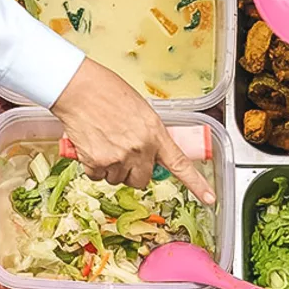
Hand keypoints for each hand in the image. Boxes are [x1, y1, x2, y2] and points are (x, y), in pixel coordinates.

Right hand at [51, 60, 215, 203]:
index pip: (180, 164)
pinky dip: (93, 167)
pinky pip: (97, 177)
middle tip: (121, 152)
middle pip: (141, 180)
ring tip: (103, 142)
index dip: (196, 184)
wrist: (78, 89)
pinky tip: (90, 146)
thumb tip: (149, 154)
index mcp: (155, 133)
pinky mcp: (97, 163)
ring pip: (117, 179)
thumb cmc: (106, 92)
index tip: (209, 198)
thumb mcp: (140, 111)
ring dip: (111, 168)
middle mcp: (140, 149)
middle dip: (132, 171)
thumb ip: (148, 134)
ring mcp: (119, 158)